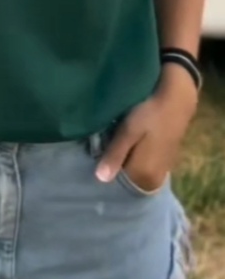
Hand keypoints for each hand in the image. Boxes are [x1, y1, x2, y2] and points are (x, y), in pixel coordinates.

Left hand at [95, 65, 198, 190]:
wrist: (177, 100)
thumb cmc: (150, 114)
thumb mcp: (128, 131)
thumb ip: (115, 155)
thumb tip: (100, 179)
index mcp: (144, 175)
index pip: (115, 177)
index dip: (107, 160)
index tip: (103, 144)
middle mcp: (155, 179)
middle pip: (126, 173)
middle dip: (117, 159)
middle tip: (112, 136)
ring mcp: (162, 170)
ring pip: (134, 166)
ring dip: (127, 154)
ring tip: (123, 133)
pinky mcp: (166, 159)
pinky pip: (144, 161)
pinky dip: (137, 151)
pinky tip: (136, 135)